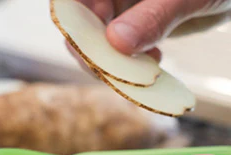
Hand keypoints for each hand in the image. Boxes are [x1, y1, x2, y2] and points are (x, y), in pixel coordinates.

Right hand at [76, 0, 230, 54]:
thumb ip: (154, 16)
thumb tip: (116, 42)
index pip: (74, 0)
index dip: (75, 21)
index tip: (96, 45)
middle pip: (81, 21)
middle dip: (95, 50)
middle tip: (118, 71)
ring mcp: (122, 7)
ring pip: (99, 40)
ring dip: (114, 62)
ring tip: (144, 68)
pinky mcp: (134, 24)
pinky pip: (119, 50)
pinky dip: (131, 64)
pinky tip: (156, 62)